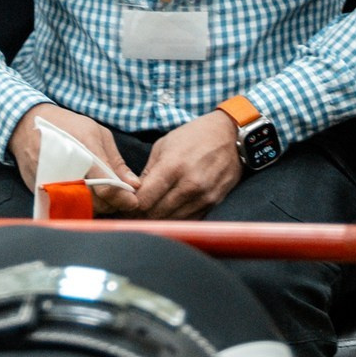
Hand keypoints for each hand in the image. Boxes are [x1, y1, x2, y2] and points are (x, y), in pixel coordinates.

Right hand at [7, 104, 138, 202]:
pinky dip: (79, 205)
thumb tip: (133, 184)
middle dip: (112, 203)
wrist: (27, 126)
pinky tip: (85, 195)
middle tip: (120, 196)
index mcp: (83, 151)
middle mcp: (66, 171)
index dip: (123, 197)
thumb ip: (115, 161)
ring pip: (83, 208)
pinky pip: (66, 207)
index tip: (134, 200)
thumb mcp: (96, 133)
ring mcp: (51, 184)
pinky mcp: (41, 193)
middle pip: (96, 202)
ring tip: (104, 195)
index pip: (107, 186)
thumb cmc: (67, 126)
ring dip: (97, 206)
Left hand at [129, 112, 244, 219]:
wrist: (230, 135)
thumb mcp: (164, 145)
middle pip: (156, 214)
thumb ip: (148, 172)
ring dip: (157, 220)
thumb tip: (133, 193)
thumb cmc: (194, 136)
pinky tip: (167, 214)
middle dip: (140, 216)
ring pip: (172, 221)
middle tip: (132, 214)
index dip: (130, 206)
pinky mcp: (213, 203)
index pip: (145, 200)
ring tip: (147, 215)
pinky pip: (189, 220)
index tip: (125, 205)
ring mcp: (203, 196)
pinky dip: (175, 220)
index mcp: (173, 166)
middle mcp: (190, 185)